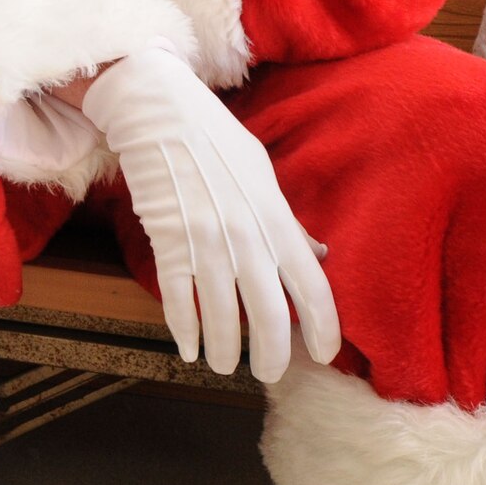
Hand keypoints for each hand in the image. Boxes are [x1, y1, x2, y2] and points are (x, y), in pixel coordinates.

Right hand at [80, 43, 339, 380]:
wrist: (160, 111)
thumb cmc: (214, 138)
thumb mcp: (261, 174)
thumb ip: (288, 221)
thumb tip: (317, 255)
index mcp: (276, 218)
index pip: (313, 286)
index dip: (324, 329)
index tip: (325, 355)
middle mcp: (248, 237)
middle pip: (271, 316)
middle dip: (272, 356)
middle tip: (268, 373)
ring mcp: (207, 242)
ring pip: (223, 319)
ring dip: (225, 351)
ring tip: (223, 365)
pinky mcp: (168, 242)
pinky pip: (180, 301)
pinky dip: (185, 331)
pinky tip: (188, 347)